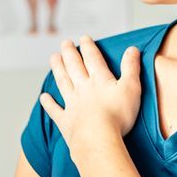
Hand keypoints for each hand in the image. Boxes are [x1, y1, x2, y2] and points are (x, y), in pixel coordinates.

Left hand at [40, 36, 141, 152]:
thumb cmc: (117, 115)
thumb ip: (131, 68)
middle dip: (69, 53)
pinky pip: (55, 110)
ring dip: (58, 69)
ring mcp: (72, 105)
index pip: (93, 59)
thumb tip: (132, 49)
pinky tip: (44, 97)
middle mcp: (83, 89)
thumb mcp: (131, 88)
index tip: (84, 38)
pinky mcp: (66, 122)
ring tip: (53, 58)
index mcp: (99, 80)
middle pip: (74, 67)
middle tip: (64, 43)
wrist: (97, 138)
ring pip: (63, 82)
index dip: (89, 47)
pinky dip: (49, 103)